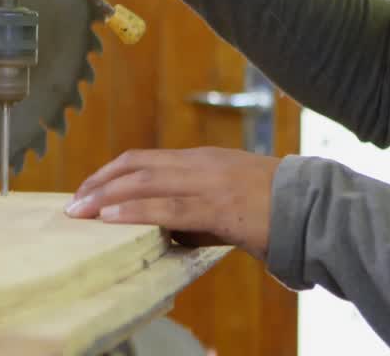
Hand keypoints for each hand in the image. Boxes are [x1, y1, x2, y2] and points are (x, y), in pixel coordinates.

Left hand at [64, 147, 280, 259]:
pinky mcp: (218, 206)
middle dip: (99, 183)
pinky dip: (133, 210)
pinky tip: (110, 217)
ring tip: (80, 212)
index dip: (111, 172)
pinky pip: (167, 207)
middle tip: (73, 202)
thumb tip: (167, 230)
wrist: (317, 208)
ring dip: (106, 197)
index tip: (88, 189)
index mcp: (201, 160)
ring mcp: (208, 182)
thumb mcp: (229, 203)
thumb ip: (197, 212)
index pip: (144, 159)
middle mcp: (199, 164)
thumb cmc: (277, 209)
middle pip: (136, 166)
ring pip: (144, 183)